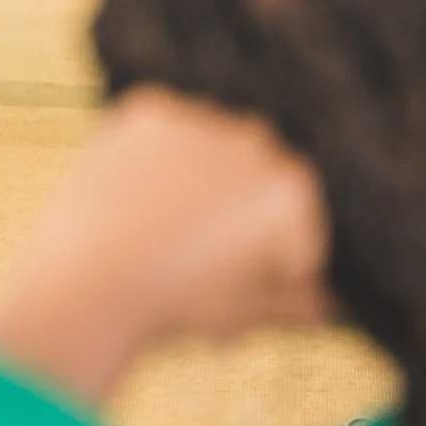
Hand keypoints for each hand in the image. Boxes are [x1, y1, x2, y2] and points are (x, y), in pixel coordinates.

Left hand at [0, 87, 330, 408]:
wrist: (92, 283)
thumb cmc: (181, 307)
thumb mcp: (252, 316)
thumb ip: (304, 305)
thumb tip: (333, 303)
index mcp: (294, 190)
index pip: (293, 217)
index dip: (269, 255)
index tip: (237, 279)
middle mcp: (257, 141)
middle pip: (252, 175)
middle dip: (234, 209)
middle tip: (195, 254)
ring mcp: (202, 119)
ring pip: (206, 148)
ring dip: (194, 177)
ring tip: (159, 229)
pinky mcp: (149, 109)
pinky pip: (158, 130)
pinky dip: (148, 158)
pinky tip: (132, 197)